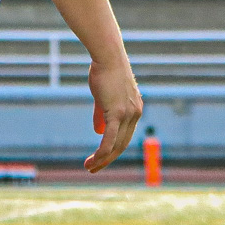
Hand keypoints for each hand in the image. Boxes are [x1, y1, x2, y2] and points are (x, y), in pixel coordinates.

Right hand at [85, 54, 141, 172]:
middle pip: (122, 144)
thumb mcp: (104, 96)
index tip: (101, 158)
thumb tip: (98, 131)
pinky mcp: (118, 113)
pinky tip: (94, 160)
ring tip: (89, 167)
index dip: (113, 149)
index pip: (125, 136)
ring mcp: (128, 114)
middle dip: (107, 160)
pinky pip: (110, 139)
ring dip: (102, 160)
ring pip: (116, 145)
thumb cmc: (104, 71)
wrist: (108, 56)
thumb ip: (102, 115)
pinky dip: (102, 152)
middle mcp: (135, 114)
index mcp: (135, 110)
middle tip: (93, 168)